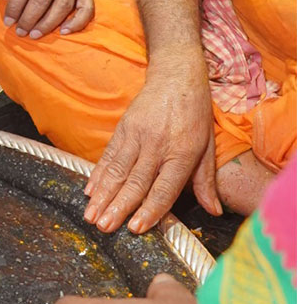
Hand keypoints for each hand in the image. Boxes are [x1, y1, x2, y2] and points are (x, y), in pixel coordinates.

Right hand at [83, 61, 219, 233]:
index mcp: (182, 153)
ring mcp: (137, 135)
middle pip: (135, 182)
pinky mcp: (123, 127)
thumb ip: (206, 181)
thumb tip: (214, 212)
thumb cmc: (195, 113)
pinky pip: (108, 155)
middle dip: (118, 207)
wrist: (176, 75)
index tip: (135, 228)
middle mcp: (158, 146)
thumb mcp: (208, 146)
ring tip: (91, 215)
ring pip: (117, 170)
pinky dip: (98, 174)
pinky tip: (89, 190)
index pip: (164, 188)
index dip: (149, 209)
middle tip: (104, 227)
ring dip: (103, 195)